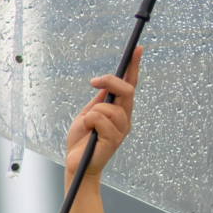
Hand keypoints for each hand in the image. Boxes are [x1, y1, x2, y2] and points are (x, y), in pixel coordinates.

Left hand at [65, 46, 140, 179]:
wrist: (76, 163)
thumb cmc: (82, 139)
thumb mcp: (89, 113)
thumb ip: (100, 100)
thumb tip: (107, 83)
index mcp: (120, 111)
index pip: (130, 85)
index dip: (134, 67)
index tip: (136, 49)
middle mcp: (125, 119)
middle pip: (126, 90)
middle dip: (110, 82)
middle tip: (93, 82)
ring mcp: (121, 131)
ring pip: (109, 107)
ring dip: (93, 112)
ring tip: (88, 125)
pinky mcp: (113, 141)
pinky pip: (99, 119)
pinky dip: (89, 121)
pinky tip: (88, 131)